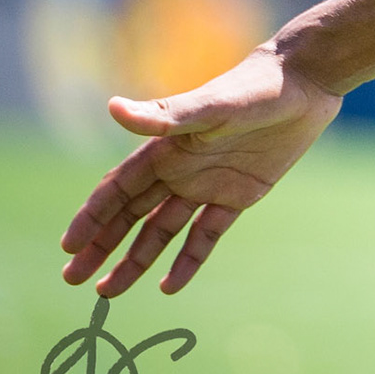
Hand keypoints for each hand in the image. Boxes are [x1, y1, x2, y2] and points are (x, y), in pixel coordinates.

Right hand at [60, 45, 341, 296]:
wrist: (306, 82)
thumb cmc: (256, 87)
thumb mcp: (213, 105)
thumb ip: (166, 116)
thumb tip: (112, 108)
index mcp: (167, 149)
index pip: (119, 189)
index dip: (93, 216)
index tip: (68, 247)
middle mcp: (181, 169)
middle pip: (132, 215)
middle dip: (102, 245)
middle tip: (72, 279)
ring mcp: (209, 184)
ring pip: (162, 230)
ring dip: (136, 259)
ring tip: (108, 291)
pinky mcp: (239, 195)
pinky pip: (207, 234)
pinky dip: (188, 260)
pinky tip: (170, 286)